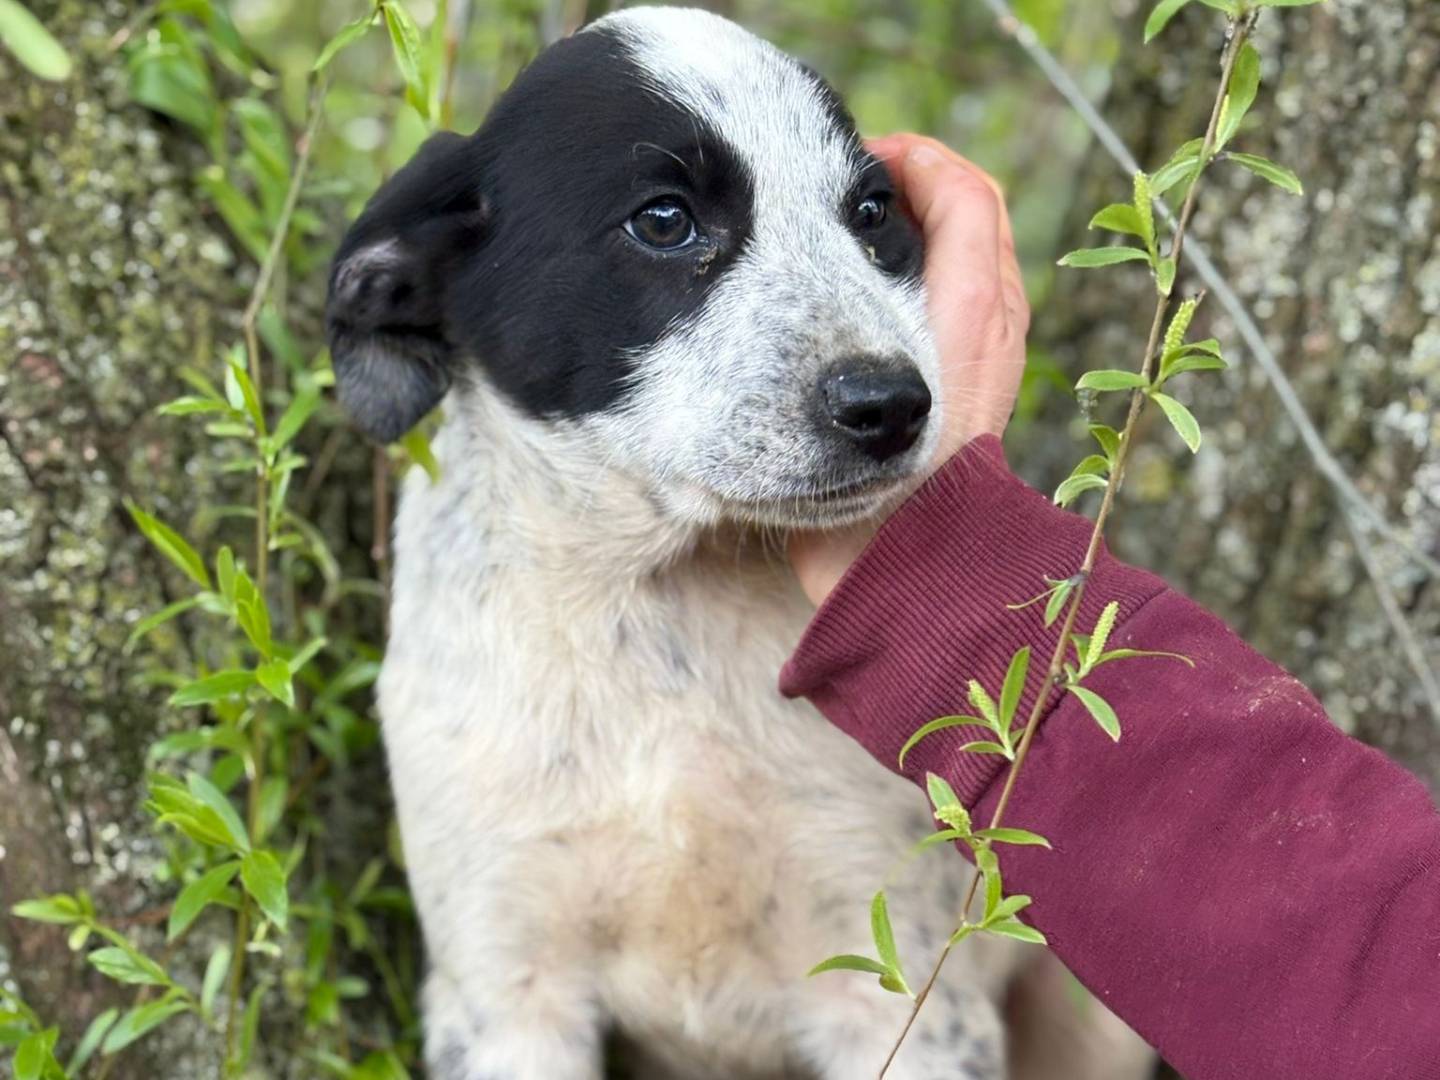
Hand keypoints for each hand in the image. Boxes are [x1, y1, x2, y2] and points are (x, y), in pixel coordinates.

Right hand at [789, 135, 1029, 605]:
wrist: (916, 567)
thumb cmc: (902, 477)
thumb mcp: (903, 369)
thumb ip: (902, 296)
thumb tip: (879, 219)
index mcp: (979, 306)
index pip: (966, 192)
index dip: (916, 160)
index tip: (855, 164)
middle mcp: (994, 324)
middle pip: (971, 217)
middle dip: (917, 188)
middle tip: (848, 194)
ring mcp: (986, 358)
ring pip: (965, 259)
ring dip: (918, 232)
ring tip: (852, 239)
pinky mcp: (967, 390)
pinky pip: (953, 305)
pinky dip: (919, 280)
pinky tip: (864, 303)